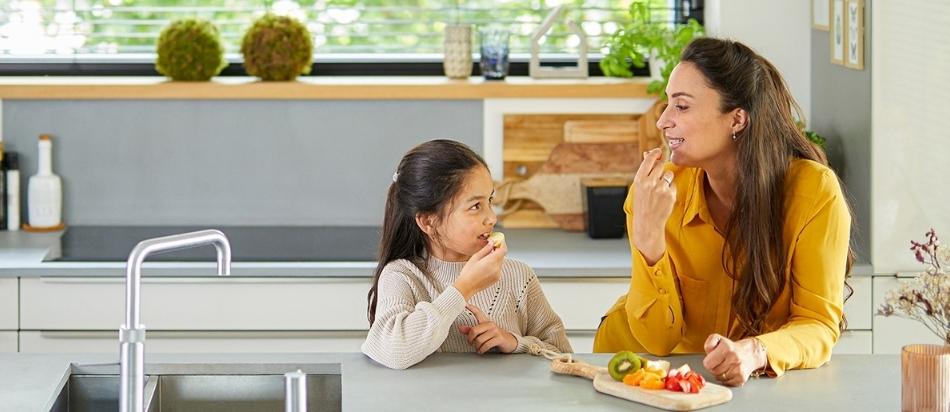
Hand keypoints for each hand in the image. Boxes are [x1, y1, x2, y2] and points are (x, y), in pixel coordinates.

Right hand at [453, 241, 506, 299]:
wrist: (466, 286)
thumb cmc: (468, 273)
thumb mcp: (475, 257)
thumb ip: (485, 249)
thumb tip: (491, 243)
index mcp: (492, 261)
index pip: (503, 249)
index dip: (501, 243)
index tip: (497, 240)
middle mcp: (497, 268)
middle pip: (502, 255)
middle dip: (497, 250)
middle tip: (490, 247)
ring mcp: (498, 274)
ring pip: (500, 262)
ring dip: (496, 258)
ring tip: (485, 258)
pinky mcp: (497, 278)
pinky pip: (498, 268)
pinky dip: (495, 265)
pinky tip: (485, 266)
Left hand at [458, 304, 517, 353]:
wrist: (508, 341)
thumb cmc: (494, 336)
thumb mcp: (482, 332)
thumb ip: (470, 330)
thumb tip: (460, 328)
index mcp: (485, 321)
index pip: (478, 313)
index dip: (472, 308)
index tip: (465, 305)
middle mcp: (490, 324)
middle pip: (474, 330)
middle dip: (470, 339)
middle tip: (470, 342)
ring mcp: (495, 331)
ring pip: (479, 340)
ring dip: (477, 346)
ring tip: (478, 348)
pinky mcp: (498, 338)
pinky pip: (486, 345)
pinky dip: (482, 350)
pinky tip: (481, 350)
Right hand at [632, 148, 676, 264]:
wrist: (647, 222)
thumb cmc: (642, 204)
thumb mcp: (638, 186)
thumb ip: (644, 171)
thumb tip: (648, 153)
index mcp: (639, 180)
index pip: (650, 160)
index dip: (655, 153)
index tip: (658, 151)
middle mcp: (650, 183)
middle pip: (660, 165)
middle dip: (660, 169)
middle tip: (656, 178)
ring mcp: (661, 189)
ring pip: (669, 174)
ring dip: (666, 179)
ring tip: (659, 190)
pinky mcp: (671, 194)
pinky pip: (673, 184)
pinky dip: (670, 189)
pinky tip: (663, 197)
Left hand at [702, 334, 767, 386]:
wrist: (750, 353)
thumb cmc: (731, 348)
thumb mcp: (718, 339)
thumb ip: (709, 344)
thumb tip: (708, 352)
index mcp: (727, 348)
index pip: (708, 364)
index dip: (708, 362)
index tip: (712, 359)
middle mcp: (734, 358)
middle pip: (713, 371)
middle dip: (714, 367)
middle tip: (719, 362)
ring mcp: (739, 369)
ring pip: (719, 378)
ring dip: (720, 373)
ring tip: (725, 366)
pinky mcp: (742, 378)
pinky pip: (726, 383)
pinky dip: (726, 379)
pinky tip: (730, 371)